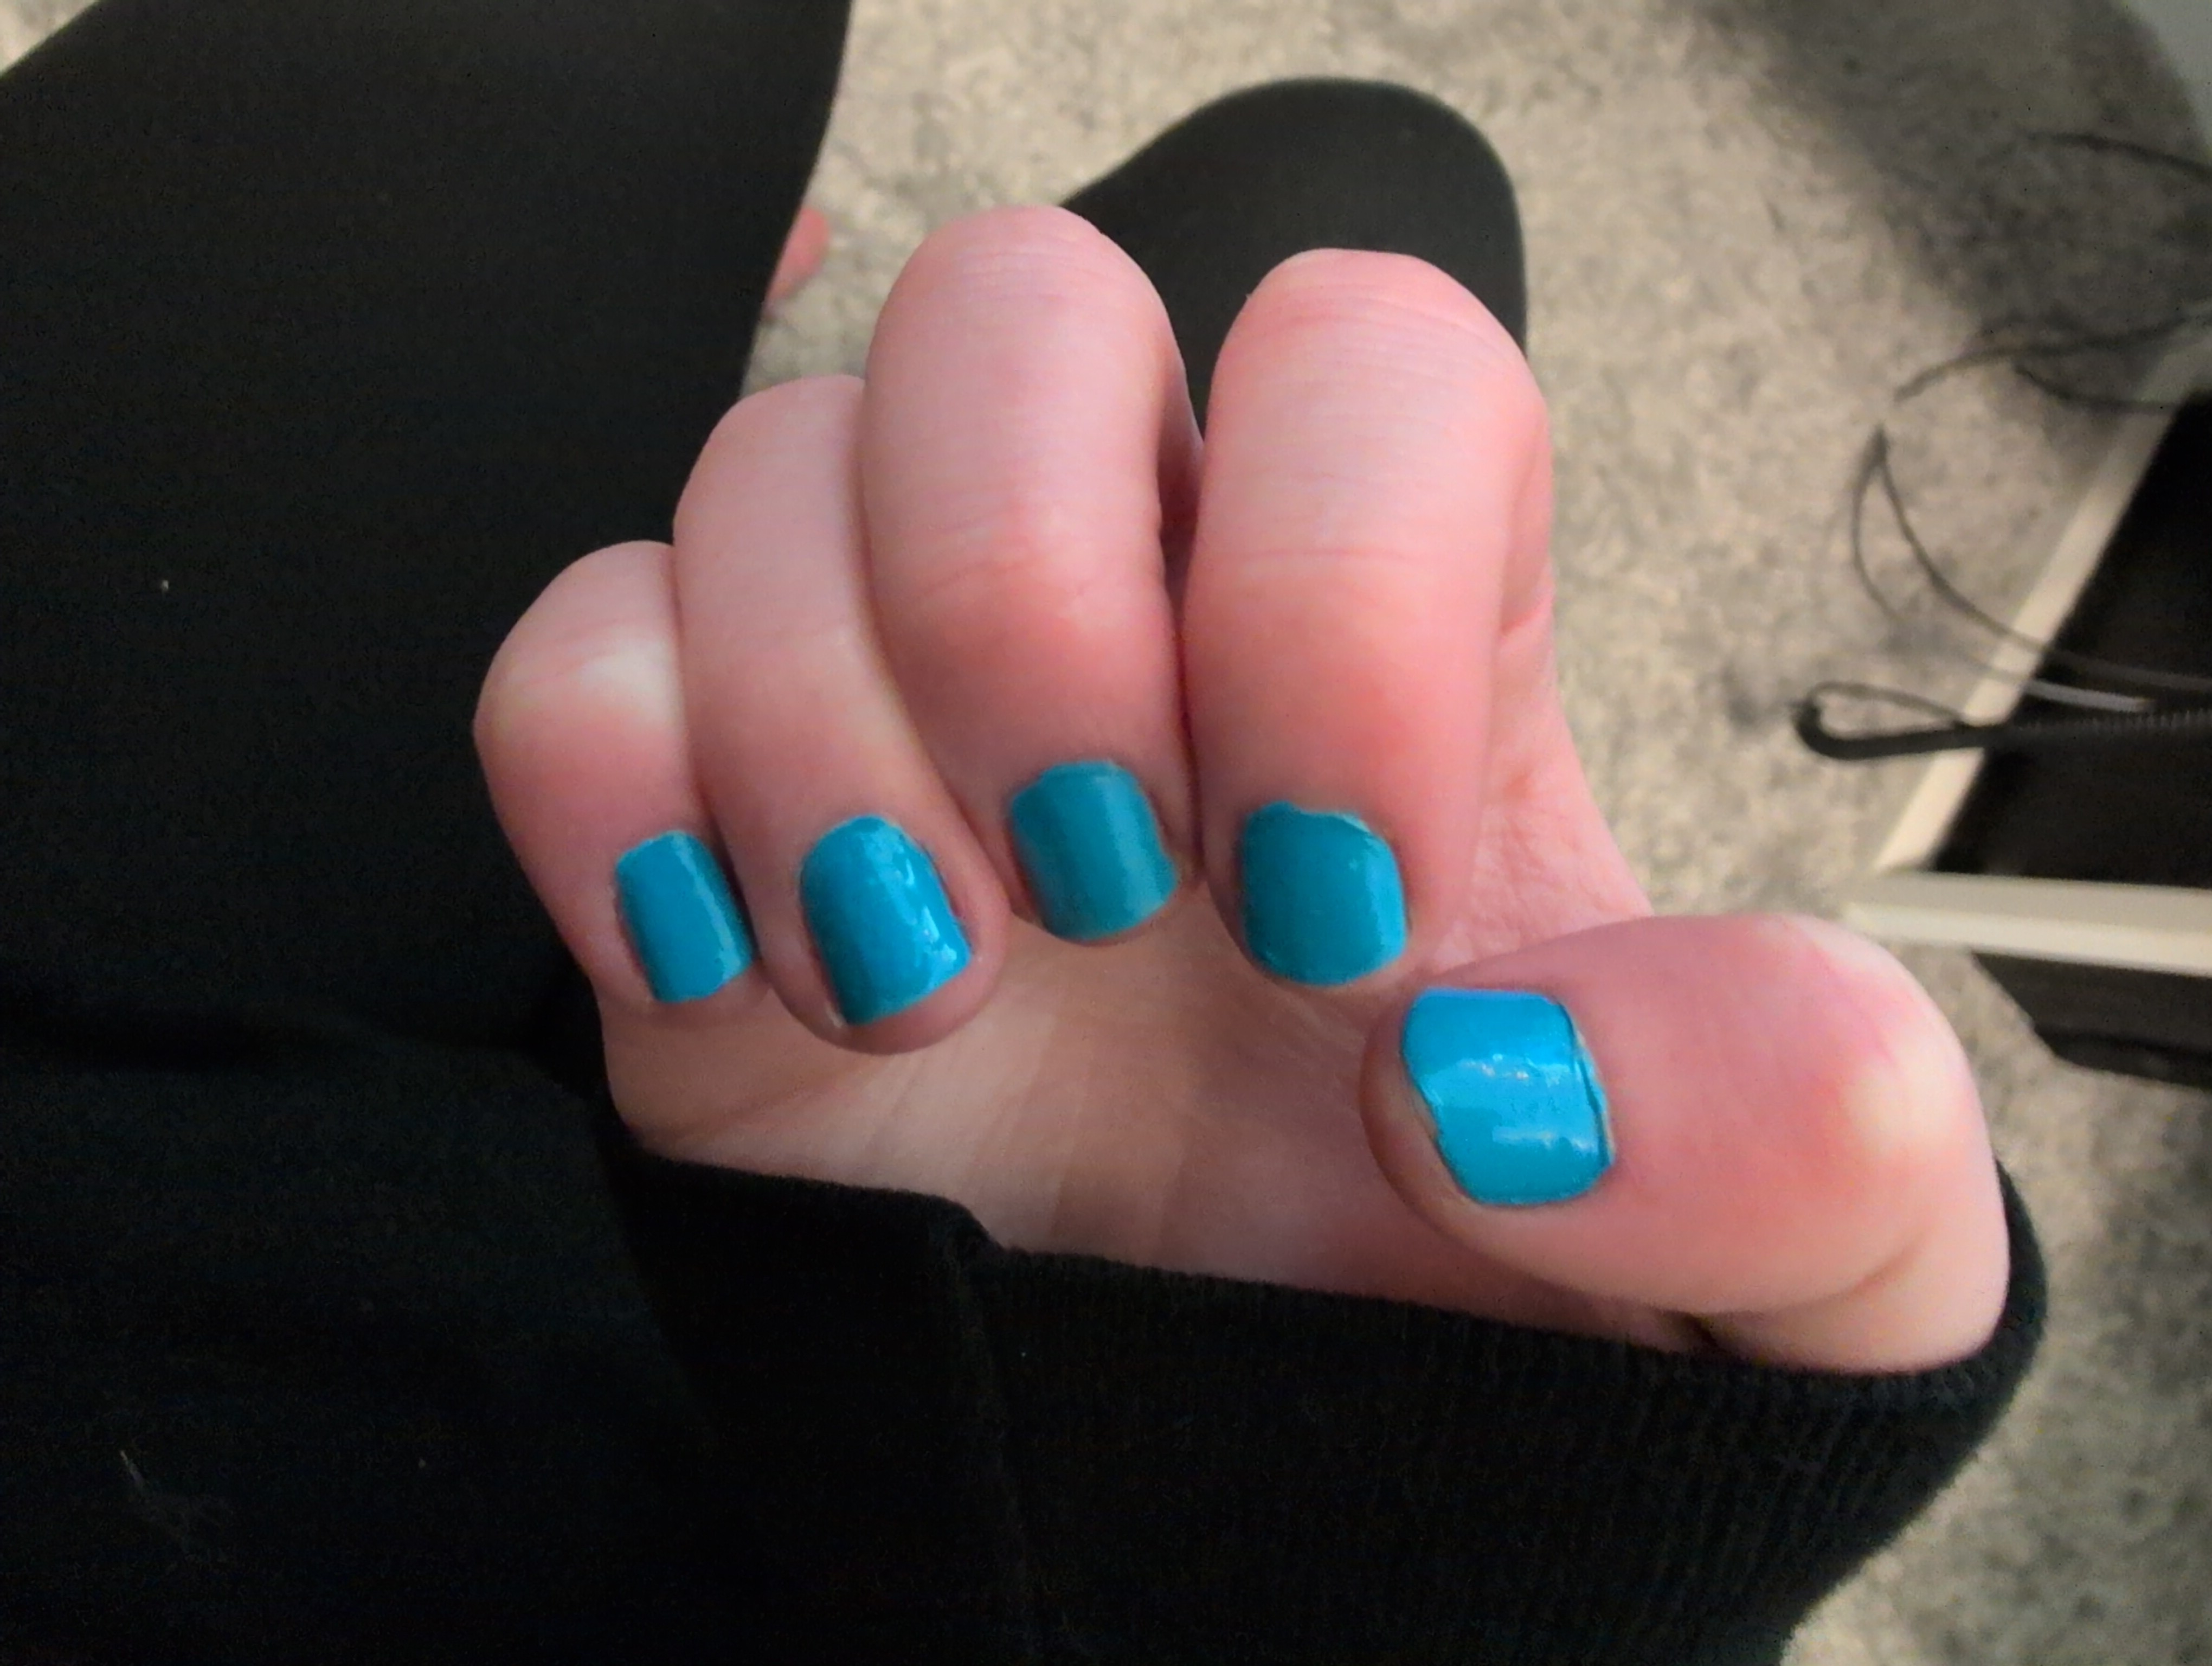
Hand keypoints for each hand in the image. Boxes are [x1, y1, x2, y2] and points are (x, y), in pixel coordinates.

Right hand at [475, 207, 2008, 1373]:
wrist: (1253, 1494)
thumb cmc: (1494, 1332)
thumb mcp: (1782, 1293)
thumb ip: (1805, 1150)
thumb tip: (1526, 1074)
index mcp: (1404, 649)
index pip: (1364, 360)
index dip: (1326, 586)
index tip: (1328, 908)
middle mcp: (1138, 620)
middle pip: (1013, 309)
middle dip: (1022, 599)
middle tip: (1098, 886)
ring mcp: (899, 710)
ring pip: (766, 461)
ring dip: (821, 736)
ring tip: (922, 985)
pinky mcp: (706, 834)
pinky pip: (572, 654)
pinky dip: (608, 781)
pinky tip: (725, 961)